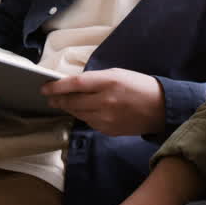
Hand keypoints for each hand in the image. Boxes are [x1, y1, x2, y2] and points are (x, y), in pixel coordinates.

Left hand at [41, 68, 164, 135]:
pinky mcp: (109, 130)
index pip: (75, 84)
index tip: (44, 87)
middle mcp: (105, 101)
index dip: (57, 86)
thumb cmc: (140, 86)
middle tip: (49, 97)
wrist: (161, 108)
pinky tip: (84, 111)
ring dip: (69, 108)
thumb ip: (96, 79)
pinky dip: (84, 116)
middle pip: (73, 101)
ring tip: (63, 103)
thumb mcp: (118, 74)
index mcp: (108, 82)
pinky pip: (89, 123)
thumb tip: (73, 85)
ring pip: (78, 114)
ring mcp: (106, 118)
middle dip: (58, 99)